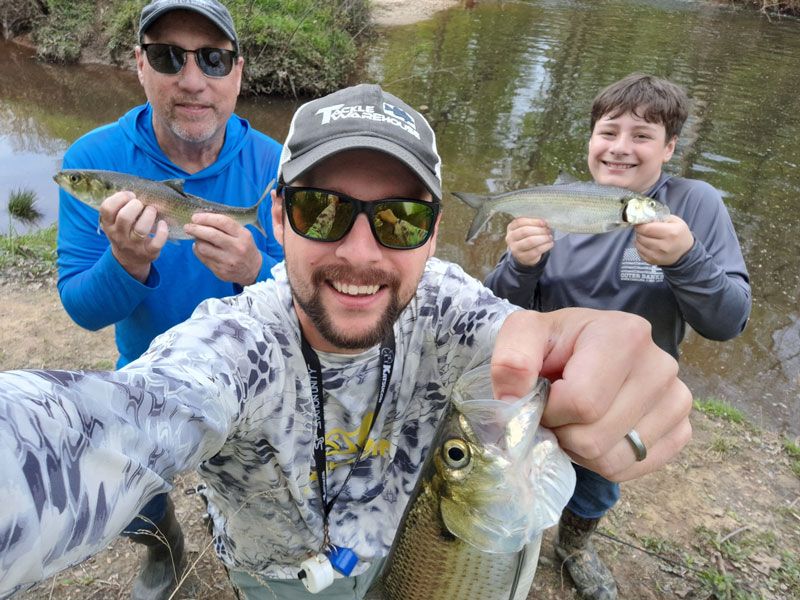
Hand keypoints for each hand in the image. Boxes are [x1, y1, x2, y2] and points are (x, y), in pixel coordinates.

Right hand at [100, 191, 168, 282]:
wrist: (129, 259)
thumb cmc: (124, 232)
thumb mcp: (115, 222)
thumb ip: (121, 207)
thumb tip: (139, 190)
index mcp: (108, 224)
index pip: (106, 208)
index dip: (119, 198)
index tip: (130, 195)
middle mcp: (119, 235)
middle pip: (124, 217)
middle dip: (135, 205)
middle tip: (141, 204)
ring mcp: (133, 245)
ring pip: (141, 229)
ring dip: (149, 215)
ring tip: (152, 211)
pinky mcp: (148, 252)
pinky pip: (157, 242)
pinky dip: (162, 231)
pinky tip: (162, 224)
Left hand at [184, 213, 262, 285]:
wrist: (253, 270)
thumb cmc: (244, 248)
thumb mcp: (242, 234)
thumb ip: (226, 227)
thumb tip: (202, 218)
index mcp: (243, 235)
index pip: (222, 222)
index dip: (206, 218)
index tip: (195, 217)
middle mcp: (237, 248)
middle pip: (211, 235)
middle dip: (196, 229)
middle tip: (188, 227)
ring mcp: (228, 261)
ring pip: (204, 248)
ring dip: (197, 241)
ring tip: (197, 238)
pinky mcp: (221, 271)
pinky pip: (203, 258)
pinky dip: (198, 251)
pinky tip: (201, 248)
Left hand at [490, 309, 691, 480]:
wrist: (582, 349)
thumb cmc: (555, 343)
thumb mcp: (524, 334)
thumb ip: (511, 361)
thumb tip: (512, 402)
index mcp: (625, 335)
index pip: (582, 403)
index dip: (550, 410)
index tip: (543, 396)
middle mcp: (661, 366)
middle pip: (595, 437)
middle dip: (563, 432)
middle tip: (558, 410)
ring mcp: (678, 399)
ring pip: (611, 459)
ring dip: (580, 450)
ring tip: (577, 419)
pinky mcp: (682, 429)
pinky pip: (631, 468)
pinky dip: (604, 461)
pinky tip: (598, 430)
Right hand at [505, 217, 553, 266]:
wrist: (523, 254)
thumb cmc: (527, 238)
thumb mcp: (527, 229)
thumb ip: (534, 224)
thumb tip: (546, 223)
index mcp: (511, 228)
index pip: (520, 222)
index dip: (533, 221)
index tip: (544, 222)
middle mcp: (510, 238)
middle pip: (525, 231)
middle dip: (539, 230)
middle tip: (548, 230)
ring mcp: (515, 248)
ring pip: (530, 241)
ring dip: (543, 238)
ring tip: (550, 237)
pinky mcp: (522, 257)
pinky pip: (535, 251)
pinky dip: (545, 246)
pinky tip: (550, 244)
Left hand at [634, 215, 693, 265]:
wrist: (685, 252)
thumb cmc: (680, 234)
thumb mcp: (675, 221)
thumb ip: (659, 217)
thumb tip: (644, 217)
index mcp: (671, 233)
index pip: (646, 228)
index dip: (640, 224)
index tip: (639, 222)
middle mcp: (664, 246)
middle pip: (641, 236)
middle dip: (640, 231)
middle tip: (644, 228)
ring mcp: (658, 255)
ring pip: (638, 244)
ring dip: (639, 238)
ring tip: (647, 236)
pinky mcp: (653, 261)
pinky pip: (639, 252)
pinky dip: (641, 247)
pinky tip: (648, 244)